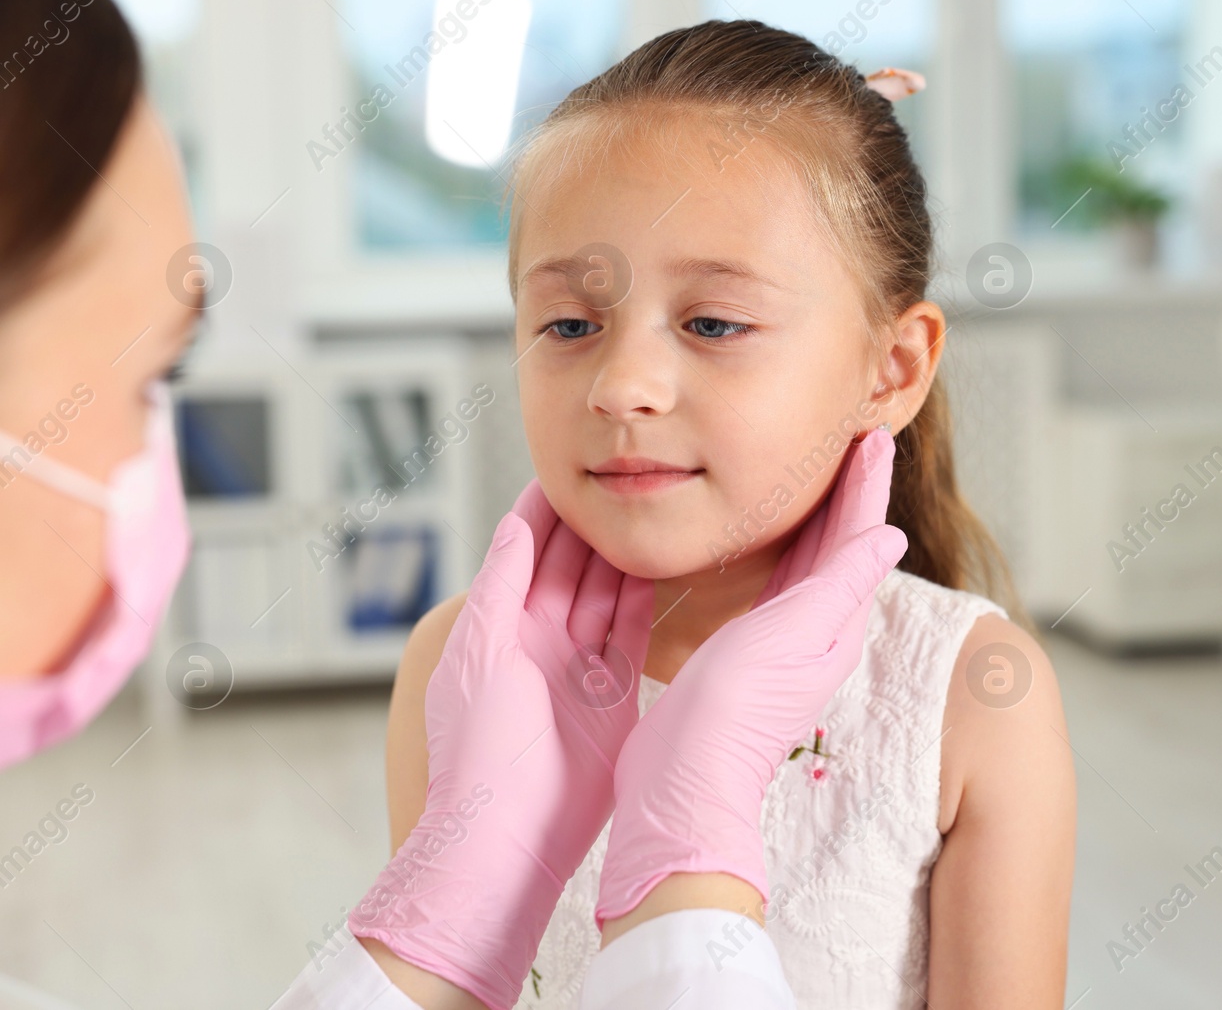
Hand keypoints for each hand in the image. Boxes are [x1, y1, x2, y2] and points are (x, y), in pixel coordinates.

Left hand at [349, 482, 652, 1009]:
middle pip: (569, 566)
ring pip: (603, 595)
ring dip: (621, 556)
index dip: (544, 511)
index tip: (568, 470)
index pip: (524, 552)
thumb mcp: (480, 655)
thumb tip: (517, 524)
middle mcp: (539, 641)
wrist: (508, 836)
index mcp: (499, 628)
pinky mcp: (615, 694)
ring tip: (647, 512)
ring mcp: (579, 667)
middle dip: (591, 524)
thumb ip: (501, 587)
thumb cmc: (478, 751)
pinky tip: (657, 566)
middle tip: (622, 480)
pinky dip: (642, 600)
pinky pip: (632, 634)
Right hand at [595, 429, 904, 923]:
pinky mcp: (747, 651)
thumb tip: (890, 536)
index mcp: (832, 621)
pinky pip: (776, 582)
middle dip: (849, 490)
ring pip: (810, 560)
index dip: (866, 484)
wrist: (685, 780)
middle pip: (841, 543)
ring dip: (819, 514)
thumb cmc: (734, 711)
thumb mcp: (793, 635)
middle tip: (855, 439)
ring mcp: (782, 641)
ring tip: (820, 472)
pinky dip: (781, 547)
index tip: (873, 436)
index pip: (858, 536)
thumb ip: (839, 583)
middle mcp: (814, 629)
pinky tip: (765, 539)